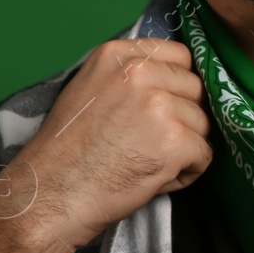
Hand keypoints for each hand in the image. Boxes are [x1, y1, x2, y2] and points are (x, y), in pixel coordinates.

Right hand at [0, 38, 213, 252]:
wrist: (49, 196)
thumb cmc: (66, 152)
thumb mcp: (89, 90)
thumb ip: (129, 76)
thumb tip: (171, 76)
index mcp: (118, 55)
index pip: (180, 56)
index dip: (178, 84)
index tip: (165, 105)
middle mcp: (140, 73)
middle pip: (196, 89)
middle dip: (185, 116)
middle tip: (152, 141)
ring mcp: (159, 106)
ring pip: (203, 122)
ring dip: (186, 146)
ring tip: (148, 161)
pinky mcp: (174, 140)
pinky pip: (204, 154)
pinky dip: (187, 171)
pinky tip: (157, 177)